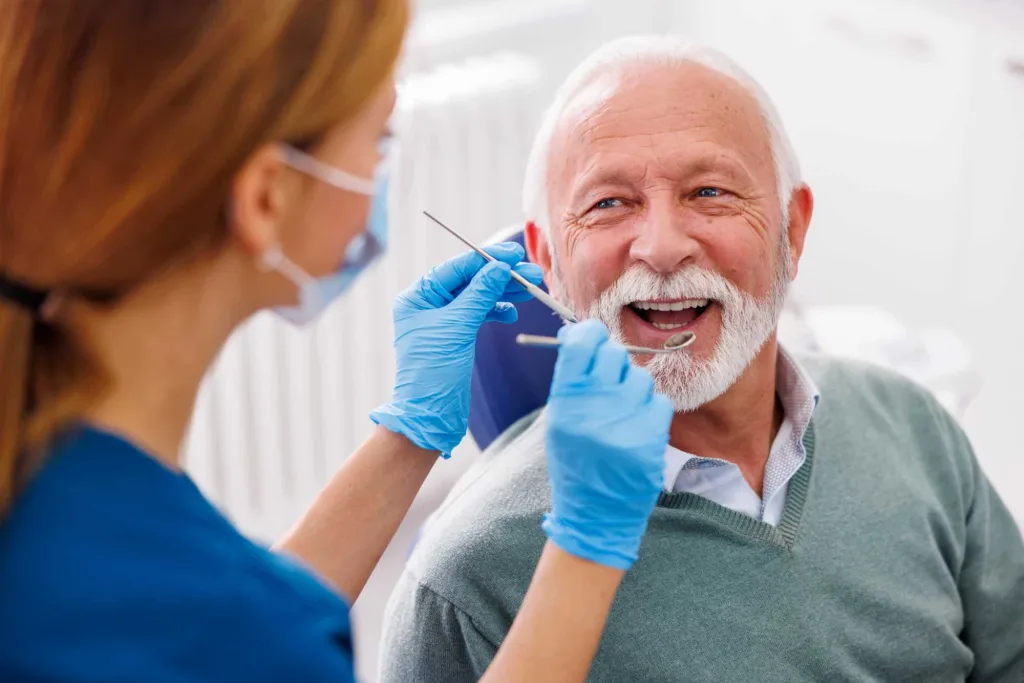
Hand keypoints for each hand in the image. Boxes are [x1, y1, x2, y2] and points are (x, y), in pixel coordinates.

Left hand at [370, 243, 543, 457]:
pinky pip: (479, 314)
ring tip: (531, 290)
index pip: (457, 268)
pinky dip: (496, 311)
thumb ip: (480, 294)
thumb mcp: (458, 327)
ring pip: (478, 296)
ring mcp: (442, 320)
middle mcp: (427, 304)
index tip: (515, 254)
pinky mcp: (455, 336)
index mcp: (418, 297)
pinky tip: (511, 312)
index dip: (487, 259)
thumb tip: (500, 267)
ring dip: (504, 292)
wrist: (430, 415)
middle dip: (501, 276)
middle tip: (532, 274)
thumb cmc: (433, 372)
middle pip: (470, 280)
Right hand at [542, 320, 673, 569]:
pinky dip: (650, 411)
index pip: (581, 344)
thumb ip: (571, 380)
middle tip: (608, 382)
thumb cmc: (575, 462)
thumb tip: (581, 334)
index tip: (592, 337)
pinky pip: (658, 401)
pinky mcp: (651, 438)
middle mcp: (594, 408)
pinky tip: (637, 428)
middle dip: (612, 363)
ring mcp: (625, 422)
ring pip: (639, 377)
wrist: (594, 514)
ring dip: (633, 389)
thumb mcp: (559, 422)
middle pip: (613, 355)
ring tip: (621, 414)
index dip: (589, 334)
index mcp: (565, 402)